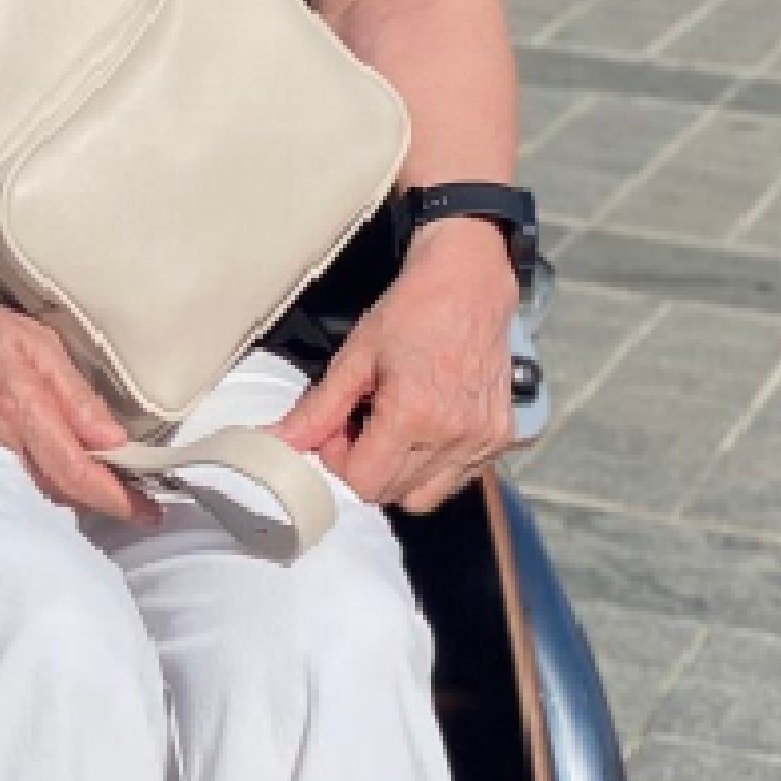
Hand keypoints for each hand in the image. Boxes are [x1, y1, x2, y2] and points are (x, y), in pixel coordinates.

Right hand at [0, 255, 136, 521]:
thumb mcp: (36, 344)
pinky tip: (54, 468)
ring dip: (72, 491)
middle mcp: (4, 444)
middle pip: (61, 492)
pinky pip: (13, 473)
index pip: (79, 476)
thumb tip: (112, 437)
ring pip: (37, 485)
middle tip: (136, 502)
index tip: (149, 512)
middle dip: (101, 501)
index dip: (117, 500)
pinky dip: (42, 477)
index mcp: (27, 417)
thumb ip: (73, 393)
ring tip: (103, 487)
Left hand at [275, 223, 519, 511]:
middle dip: (365, 466)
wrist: (469, 284)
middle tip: (360, 422)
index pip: (363, 483)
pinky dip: (432, 466)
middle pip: (391, 493)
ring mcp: (482, 441)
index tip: (337, 431)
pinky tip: (422, 428)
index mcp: (414, 415)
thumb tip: (281, 442)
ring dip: (398, 473)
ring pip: (424, 496)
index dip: (339, 463)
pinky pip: (456, 479)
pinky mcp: (499, 438)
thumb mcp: (354, 357)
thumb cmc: (413, 310)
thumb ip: (317, 409)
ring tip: (392, 426)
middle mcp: (454, 436)